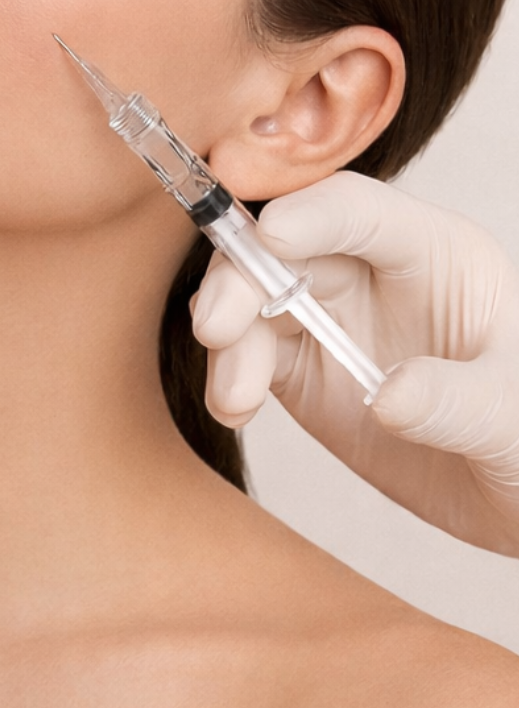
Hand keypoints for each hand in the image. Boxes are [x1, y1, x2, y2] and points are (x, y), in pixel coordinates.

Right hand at [192, 171, 518, 555]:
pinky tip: (233, 409)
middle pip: (286, 246)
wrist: (514, 498)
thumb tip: (386, 397)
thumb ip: (458, 401)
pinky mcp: (304, 369)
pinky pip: (249, 352)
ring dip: (228, 335)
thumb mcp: (516, 419)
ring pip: (254, 296)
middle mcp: (373, 271)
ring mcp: (333, 318)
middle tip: (217, 328)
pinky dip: (228, 374)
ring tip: (234, 397)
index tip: (269, 239)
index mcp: (434, 253)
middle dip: (241, 278)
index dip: (310, 216)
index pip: (360, 209)